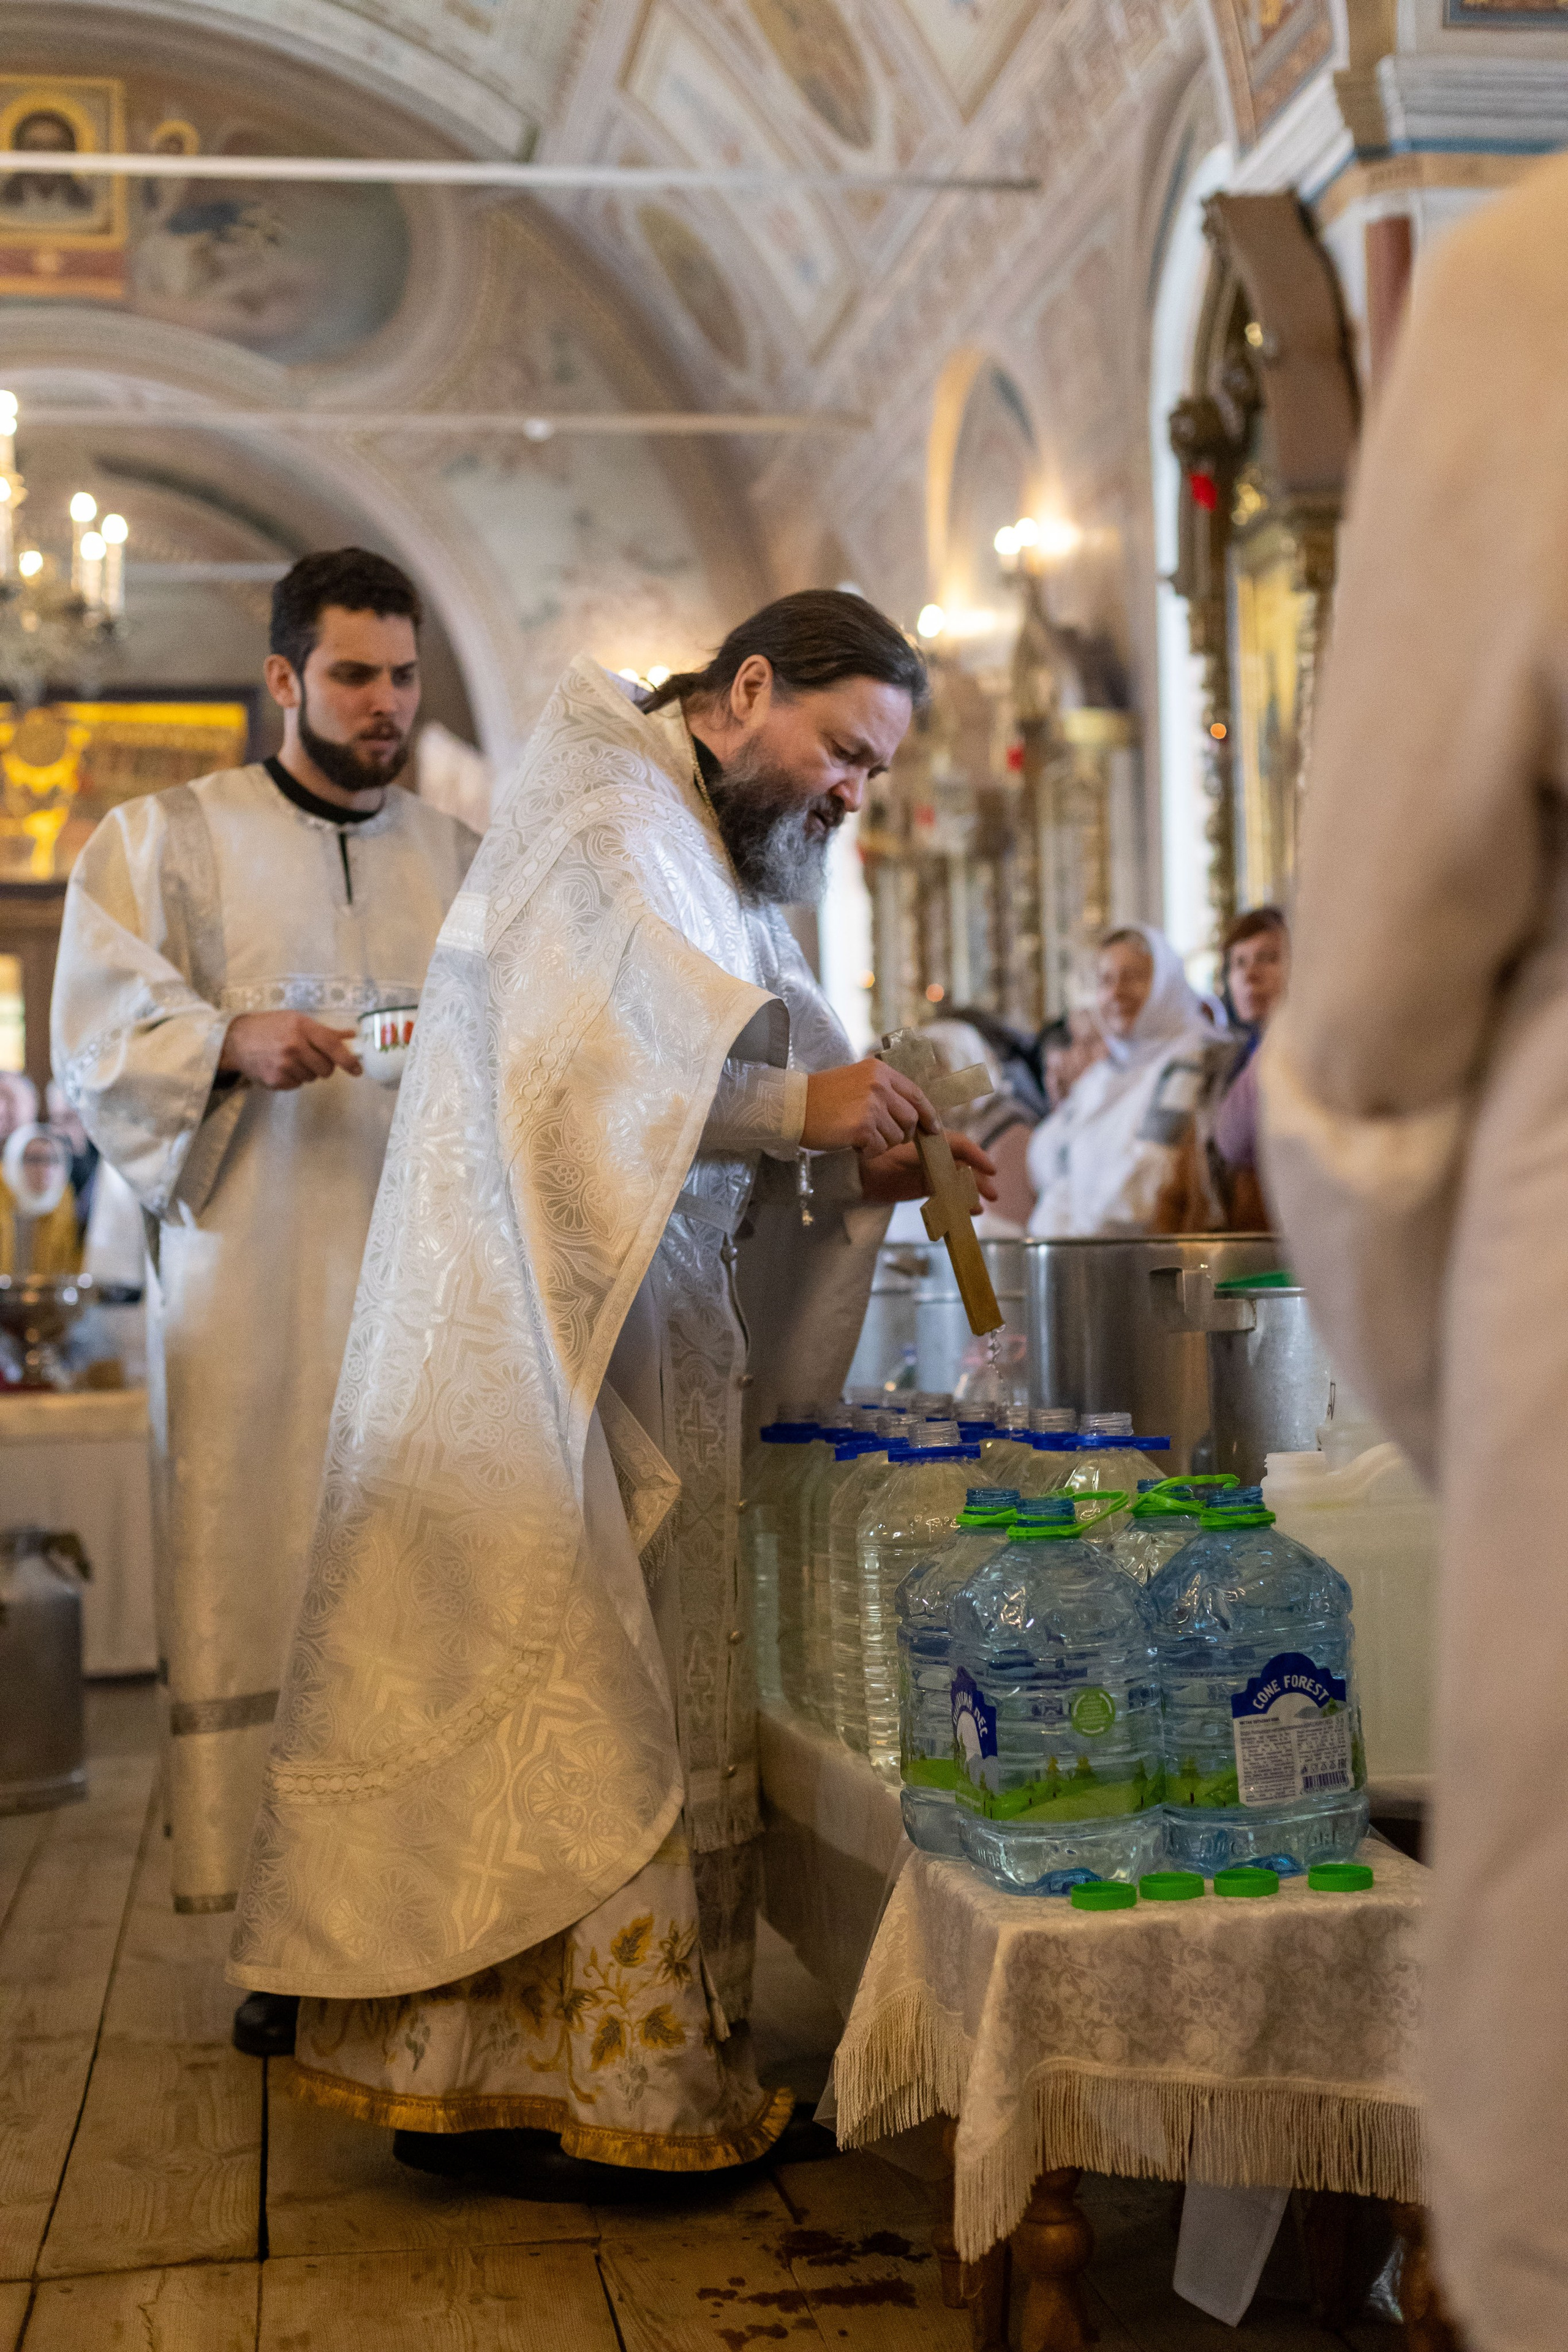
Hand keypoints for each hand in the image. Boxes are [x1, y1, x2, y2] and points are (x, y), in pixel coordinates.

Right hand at [218, 1012, 361, 1088]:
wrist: (236, 1040)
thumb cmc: (270, 1026)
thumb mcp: (296, 1020)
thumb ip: (324, 1031)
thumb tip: (350, 1035)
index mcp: (302, 1028)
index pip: (332, 1046)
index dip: (348, 1060)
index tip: (357, 1070)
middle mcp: (294, 1046)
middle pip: (326, 1069)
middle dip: (324, 1066)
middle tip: (311, 1057)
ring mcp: (284, 1065)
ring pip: (312, 1078)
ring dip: (307, 1071)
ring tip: (291, 1059)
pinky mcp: (276, 1080)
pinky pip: (297, 1085)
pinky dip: (293, 1078)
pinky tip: (281, 1066)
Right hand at [801, 1058, 936, 1154]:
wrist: (792, 1106)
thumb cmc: (821, 1097)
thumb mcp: (856, 1081)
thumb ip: (883, 1091)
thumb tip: (912, 1114)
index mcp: (880, 1071)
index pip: (916, 1094)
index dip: (928, 1114)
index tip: (933, 1128)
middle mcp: (879, 1085)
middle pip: (911, 1119)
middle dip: (903, 1134)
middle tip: (884, 1139)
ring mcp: (872, 1106)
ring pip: (896, 1137)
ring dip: (881, 1144)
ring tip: (859, 1138)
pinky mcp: (863, 1127)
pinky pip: (879, 1148)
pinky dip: (868, 1152)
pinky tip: (852, 1144)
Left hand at [858, 1131, 998, 1205]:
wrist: (856, 1174)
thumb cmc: (879, 1156)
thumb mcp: (908, 1154)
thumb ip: (931, 1156)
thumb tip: (956, 1163)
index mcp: (931, 1140)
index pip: (961, 1146)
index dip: (977, 1157)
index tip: (991, 1169)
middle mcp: (934, 1155)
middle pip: (963, 1168)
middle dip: (979, 1181)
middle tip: (993, 1195)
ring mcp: (930, 1172)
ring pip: (957, 1184)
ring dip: (970, 1195)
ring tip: (979, 1208)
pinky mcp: (924, 1188)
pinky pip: (946, 1196)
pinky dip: (957, 1204)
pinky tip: (966, 1213)